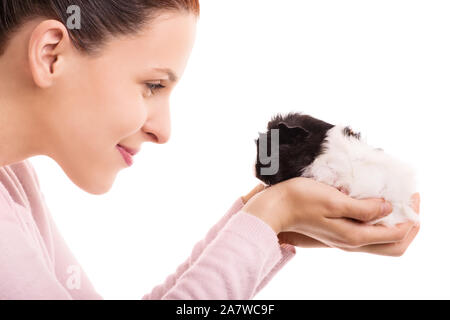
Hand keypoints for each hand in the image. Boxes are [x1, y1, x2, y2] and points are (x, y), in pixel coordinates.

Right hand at [278, 193, 419, 255]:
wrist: (276, 208)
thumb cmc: (301, 200)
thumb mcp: (335, 201)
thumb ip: (363, 208)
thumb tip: (387, 208)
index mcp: (354, 236)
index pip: (396, 235)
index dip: (410, 217)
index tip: (411, 196)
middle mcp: (352, 242)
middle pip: (393, 245)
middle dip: (408, 227)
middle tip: (409, 203)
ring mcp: (344, 239)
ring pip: (381, 240)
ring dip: (394, 224)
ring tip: (395, 202)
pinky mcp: (337, 231)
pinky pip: (367, 233)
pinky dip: (379, 222)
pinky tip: (374, 204)